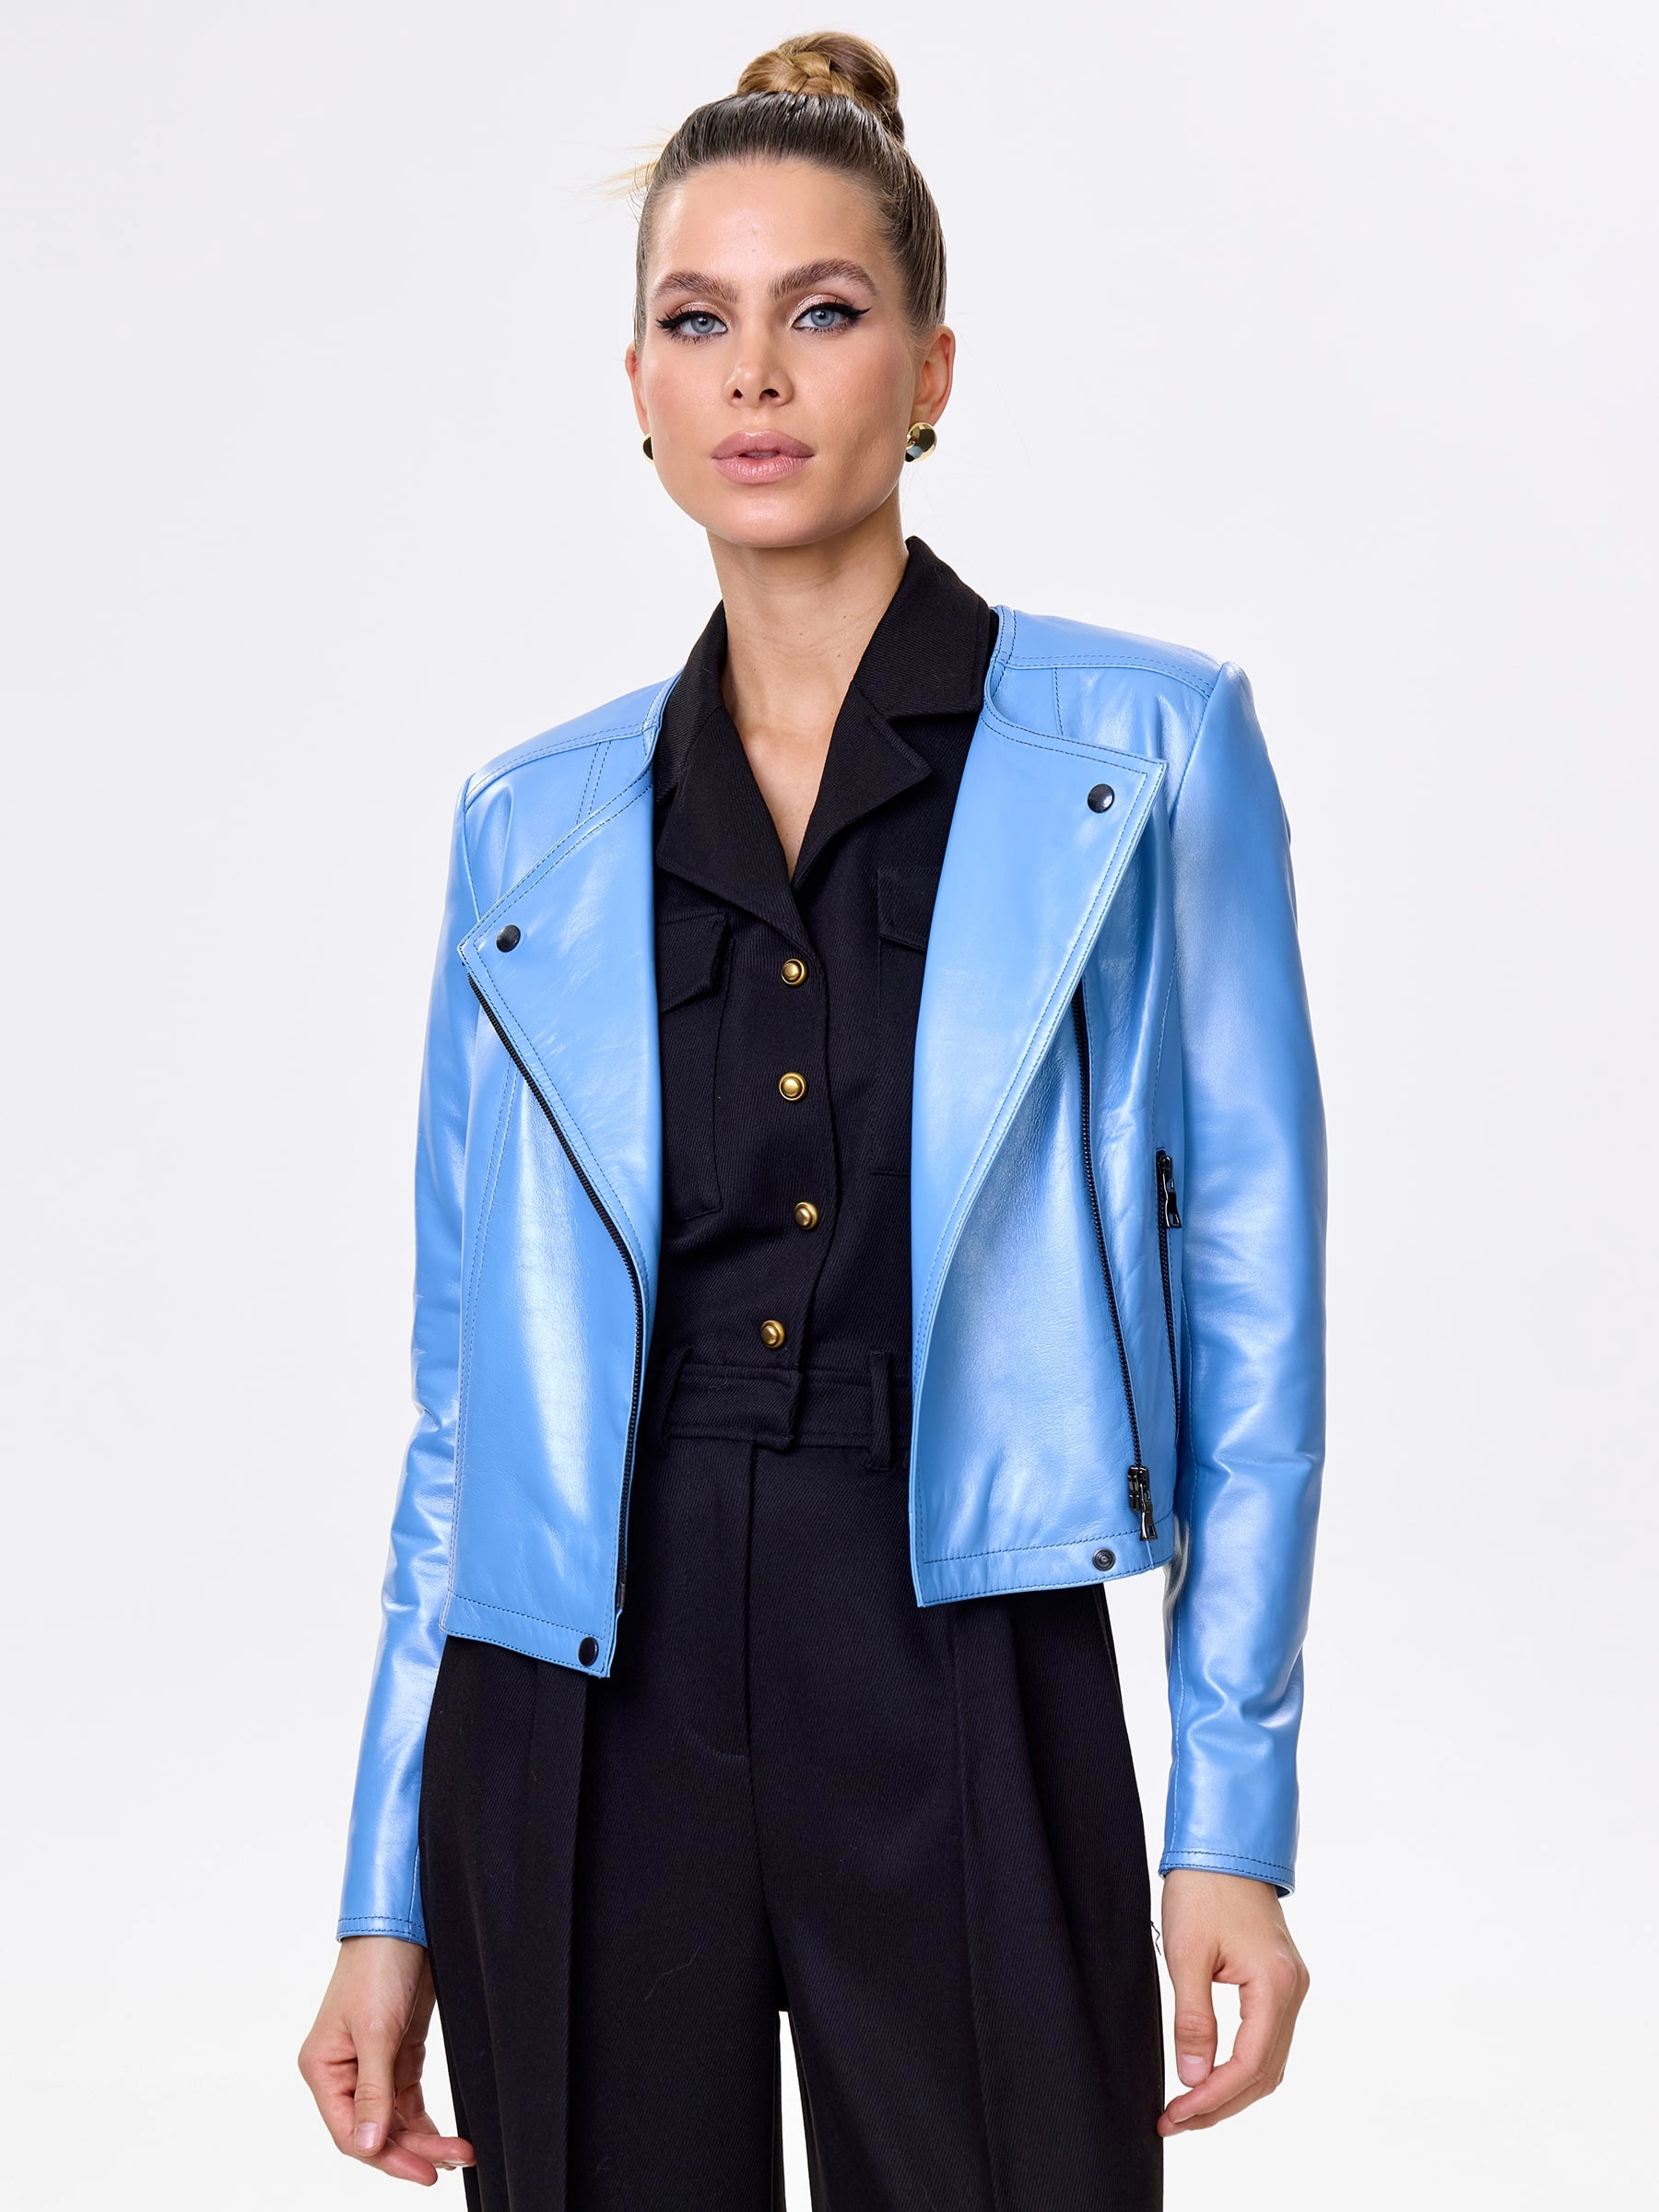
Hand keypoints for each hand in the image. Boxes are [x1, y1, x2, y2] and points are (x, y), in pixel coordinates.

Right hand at [298, 1935, 474, 2183]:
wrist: (403, 1922)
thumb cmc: (377, 1967)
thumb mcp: (376, 2031)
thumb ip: (373, 2091)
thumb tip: (369, 2145)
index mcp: (323, 2069)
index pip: (350, 2133)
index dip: (386, 2156)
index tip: (423, 2171)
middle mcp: (343, 2072)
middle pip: (375, 2130)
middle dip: (413, 2149)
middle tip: (450, 2162)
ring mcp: (371, 2064)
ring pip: (394, 2119)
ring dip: (424, 2137)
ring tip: (459, 2151)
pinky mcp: (396, 2052)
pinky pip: (407, 2100)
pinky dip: (424, 2119)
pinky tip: (445, 2136)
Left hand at [1157, 1869, 1308, 2134]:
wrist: (1223, 1845)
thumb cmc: (1204, 1889)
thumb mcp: (1186, 1953)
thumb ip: (1193, 2020)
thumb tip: (1193, 2078)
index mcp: (1274, 1985)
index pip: (1248, 2065)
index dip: (1212, 2098)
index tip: (1176, 2114)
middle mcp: (1292, 1990)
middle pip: (1263, 2073)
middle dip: (1220, 2103)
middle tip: (1176, 2121)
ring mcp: (1290, 1985)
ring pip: (1268, 2060)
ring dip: (1231, 2089)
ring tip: (1189, 2107)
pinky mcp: (1279, 1980)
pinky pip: (1266, 2038)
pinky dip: (1240, 2065)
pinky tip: (1212, 2074)